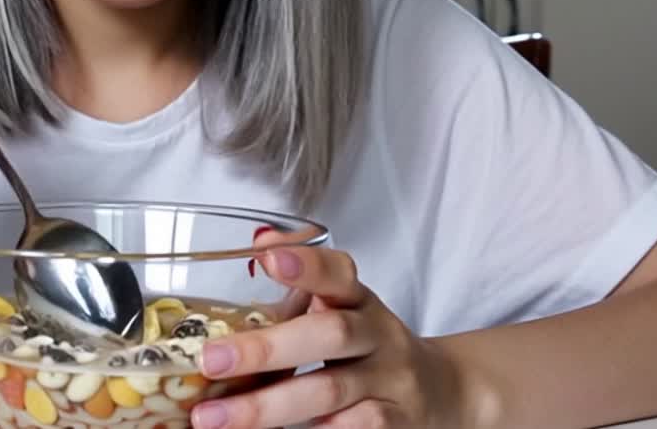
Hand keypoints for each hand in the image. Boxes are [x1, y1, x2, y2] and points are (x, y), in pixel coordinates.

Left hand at [189, 232, 490, 428]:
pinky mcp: (395, 424)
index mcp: (360, 301)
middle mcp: (379, 336)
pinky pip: (349, 428)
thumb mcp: (347, 311)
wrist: (444, 392)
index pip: (339, 274)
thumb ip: (306, 286)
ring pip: (329, 391)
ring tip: (212, 417)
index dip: (307, 265)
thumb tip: (259, 245)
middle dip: (266, 349)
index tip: (268, 257)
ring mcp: (389, 382)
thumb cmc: (372, 350)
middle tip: (212, 360)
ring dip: (265, 407)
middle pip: (330, 335)